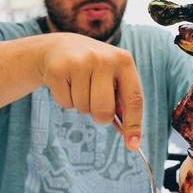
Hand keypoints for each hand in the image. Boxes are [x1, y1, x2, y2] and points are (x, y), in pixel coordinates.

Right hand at [38, 33, 142, 149]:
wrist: (59, 48)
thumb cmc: (93, 69)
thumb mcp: (112, 77)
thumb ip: (123, 103)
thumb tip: (131, 138)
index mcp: (123, 60)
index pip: (134, 99)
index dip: (134, 124)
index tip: (132, 145)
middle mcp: (103, 59)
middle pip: (104, 111)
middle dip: (99, 115)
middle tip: (94, 100)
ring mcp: (80, 62)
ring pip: (83, 109)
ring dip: (81, 104)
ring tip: (79, 85)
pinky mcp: (58, 69)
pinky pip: (66, 104)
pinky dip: (66, 100)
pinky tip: (66, 83)